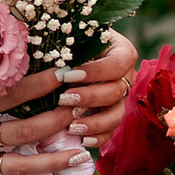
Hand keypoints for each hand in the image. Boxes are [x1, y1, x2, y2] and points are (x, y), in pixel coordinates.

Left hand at [57, 29, 137, 157]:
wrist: (69, 54)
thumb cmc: (68, 39)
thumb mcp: (70, 34)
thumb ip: (66, 41)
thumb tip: (49, 53)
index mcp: (121, 52)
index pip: (117, 63)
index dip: (95, 72)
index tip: (67, 75)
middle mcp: (125, 76)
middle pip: (116, 91)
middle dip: (89, 97)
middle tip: (64, 99)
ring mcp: (120, 99)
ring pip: (117, 115)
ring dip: (95, 122)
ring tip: (72, 126)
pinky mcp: (110, 116)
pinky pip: (111, 131)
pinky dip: (98, 138)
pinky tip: (82, 140)